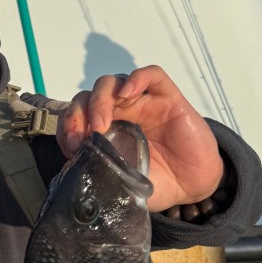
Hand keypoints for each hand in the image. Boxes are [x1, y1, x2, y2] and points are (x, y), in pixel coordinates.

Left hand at [57, 66, 223, 213]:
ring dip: (101, 99)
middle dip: (79, 113)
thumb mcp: (121, 183)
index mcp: (105, 130)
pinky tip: (127, 95)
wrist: (193, 186)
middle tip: (83, 138)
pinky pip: (152, 76)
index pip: (77, 115)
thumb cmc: (157, 183)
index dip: (69, 126)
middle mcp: (121, 112)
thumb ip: (100, 174)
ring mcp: (143, 103)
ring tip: (102, 124)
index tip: (72, 147)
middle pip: (90, 96)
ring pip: (113, 83)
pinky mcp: (168, 98)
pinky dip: (136, 79)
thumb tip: (76, 175)